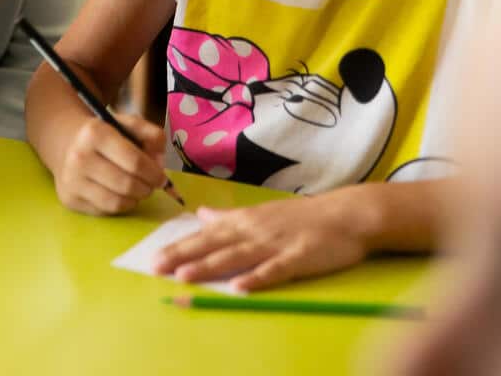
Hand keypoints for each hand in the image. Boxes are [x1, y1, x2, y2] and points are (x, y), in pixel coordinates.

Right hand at [53, 112, 166, 215]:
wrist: (68, 145)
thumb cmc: (105, 136)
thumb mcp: (129, 125)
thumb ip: (153, 136)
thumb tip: (160, 164)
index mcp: (96, 133)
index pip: (135, 161)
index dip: (154, 174)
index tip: (162, 178)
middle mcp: (79, 156)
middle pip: (127, 184)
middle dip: (147, 188)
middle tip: (151, 185)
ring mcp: (72, 180)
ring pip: (118, 201)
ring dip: (135, 198)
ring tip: (138, 189)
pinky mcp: (69, 198)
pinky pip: (106, 210)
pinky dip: (120, 205)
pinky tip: (121, 194)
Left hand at [153, 197, 370, 292]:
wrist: (346, 214)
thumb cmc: (301, 216)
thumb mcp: (260, 212)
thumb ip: (229, 217)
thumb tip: (201, 216)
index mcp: (243, 221)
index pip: (204, 236)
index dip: (178, 247)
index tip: (154, 257)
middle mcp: (253, 230)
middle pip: (212, 245)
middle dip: (183, 257)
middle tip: (156, 268)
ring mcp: (275, 244)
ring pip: (236, 257)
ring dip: (209, 266)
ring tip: (185, 277)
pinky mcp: (299, 257)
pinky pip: (275, 270)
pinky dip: (257, 278)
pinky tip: (240, 288)